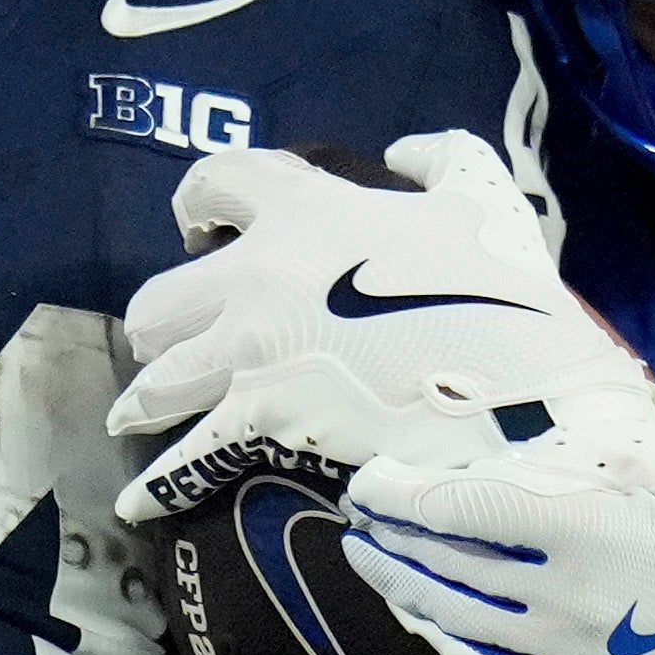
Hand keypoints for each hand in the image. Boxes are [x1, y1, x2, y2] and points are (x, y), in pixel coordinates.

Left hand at [111, 130, 654, 520]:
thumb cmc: (502, 284)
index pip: (216, 179)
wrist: (517, 379)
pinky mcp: (260, 419)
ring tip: (137, 415)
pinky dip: (159, 485)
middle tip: (171, 339)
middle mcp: (257, 273)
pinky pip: (186, 459)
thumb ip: (441, 160)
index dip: (198, 199)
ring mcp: (250, 350)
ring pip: (156, 375)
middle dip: (161, 321)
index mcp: (305, 208)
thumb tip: (407, 152)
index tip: (194, 223)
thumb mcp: (483, 195)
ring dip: (147, 396)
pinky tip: (140, 502)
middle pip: (161, 296)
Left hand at [330, 420, 654, 654]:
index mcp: (578, 522)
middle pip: (444, 560)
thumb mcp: (643, 452)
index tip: (369, 481)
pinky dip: (440, 636)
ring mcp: (558, 650)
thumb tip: (489, 443)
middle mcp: (557, 592)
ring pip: (452, 615)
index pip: (457, 505)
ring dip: (402, 585)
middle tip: (361, 516)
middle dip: (392, 536)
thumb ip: (562, 447)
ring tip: (370, 559)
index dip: (401, 493)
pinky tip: (417, 614)